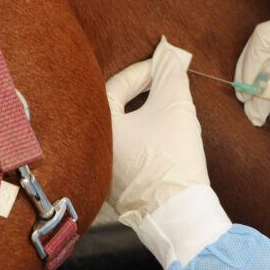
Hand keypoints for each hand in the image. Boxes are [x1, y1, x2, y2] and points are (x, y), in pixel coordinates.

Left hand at [104, 37, 211, 236]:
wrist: (180, 215)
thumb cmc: (173, 159)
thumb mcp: (175, 108)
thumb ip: (170, 75)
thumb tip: (169, 54)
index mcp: (96, 127)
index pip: (116, 86)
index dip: (144, 71)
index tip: (166, 66)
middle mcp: (89, 150)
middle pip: (112, 108)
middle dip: (139, 93)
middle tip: (162, 83)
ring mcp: (99, 172)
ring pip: (119, 132)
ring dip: (140, 117)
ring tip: (165, 110)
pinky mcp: (115, 189)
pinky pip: (123, 153)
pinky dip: (140, 140)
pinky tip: (160, 140)